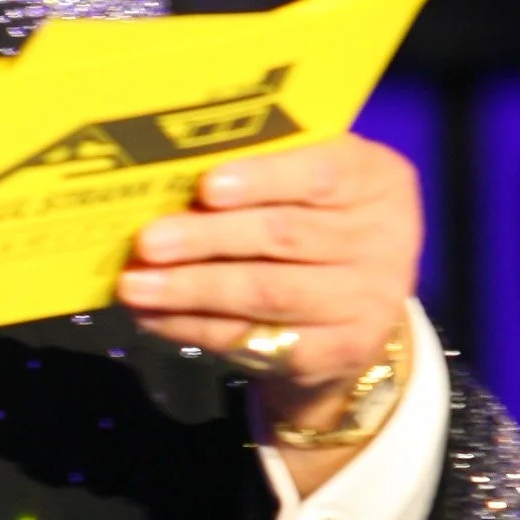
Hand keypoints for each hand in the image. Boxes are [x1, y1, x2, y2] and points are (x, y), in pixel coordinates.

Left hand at [115, 132, 422, 482]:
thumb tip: (168, 170)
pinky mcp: (338, 352)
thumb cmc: (316, 223)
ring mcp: (367, 301)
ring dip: (191, 288)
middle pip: (285, 236)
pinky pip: (255, 339)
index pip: (322, 173)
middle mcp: (385, 239)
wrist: (355, 313)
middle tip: (148, 241)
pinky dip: (195, 327)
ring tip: (134, 284)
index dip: (263, 179)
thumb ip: (265, 167)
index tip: (207, 186)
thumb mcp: (310, 183)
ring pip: (266, 292)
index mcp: (378, 180)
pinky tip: (153, 316)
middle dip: (207, 238)